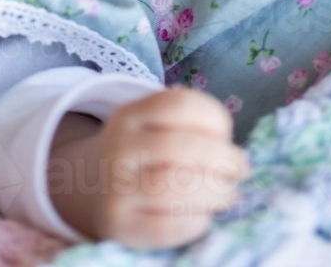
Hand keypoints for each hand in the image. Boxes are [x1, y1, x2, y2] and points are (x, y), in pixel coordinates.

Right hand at [48, 87, 249, 249]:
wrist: (91, 187)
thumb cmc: (141, 154)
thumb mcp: (151, 125)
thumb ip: (187, 125)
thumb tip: (234, 153)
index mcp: (129, 114)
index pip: (179, 105)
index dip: (214, 118)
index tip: (227, 134)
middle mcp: (119, 147)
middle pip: (182, 148)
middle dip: (223, 159)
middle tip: (239, 169)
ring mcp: (116, 187)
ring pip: (174, 187)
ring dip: (214, 192)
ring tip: (226, 194)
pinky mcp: (120, 225)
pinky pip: (166, 226)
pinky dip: (194, 221)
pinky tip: (202, 216)